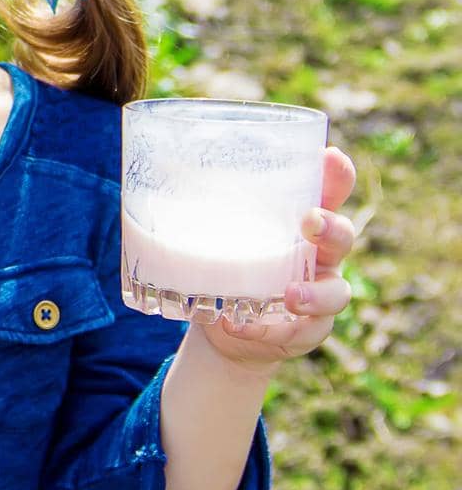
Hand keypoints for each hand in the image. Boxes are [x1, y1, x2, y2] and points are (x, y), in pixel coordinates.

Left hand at [193, 145, 359, 373]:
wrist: (233, 329)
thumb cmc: (228, 266)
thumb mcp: (217, 235)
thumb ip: (201, 208)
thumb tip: (149, 170)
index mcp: (300, 223)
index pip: (327, 194)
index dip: (336, 176)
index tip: (330, 157)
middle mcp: (318, 256)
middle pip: (341, 237)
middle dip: (331, 227)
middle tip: (310, 222)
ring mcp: (319, 294)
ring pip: (336, 292)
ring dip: (314, 293)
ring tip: (290, 296)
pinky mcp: (308, 331)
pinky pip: (300, 332)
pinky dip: (270, 331)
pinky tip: (242, 326)